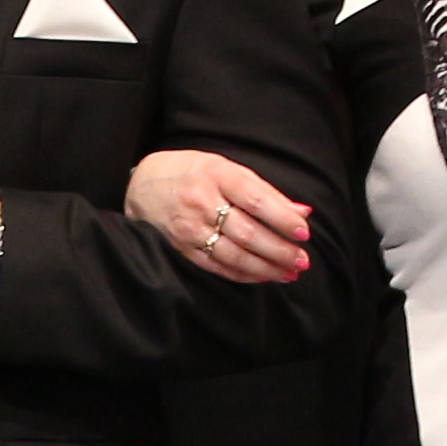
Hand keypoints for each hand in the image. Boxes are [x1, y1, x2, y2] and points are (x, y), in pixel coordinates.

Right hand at [124, 147, 311, 284]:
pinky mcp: (182, 249)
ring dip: (266, 268)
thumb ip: (264, 191)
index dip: (282, 219)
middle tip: (303, 261)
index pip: (256, 200)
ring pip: (234, 255)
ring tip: (289, 273)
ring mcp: (190, 229)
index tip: (304, 233)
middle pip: (247, 233)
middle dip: (279, 250)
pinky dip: (244, 275)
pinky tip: (263, 277)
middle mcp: (202, 202)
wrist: (143, 185)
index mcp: (217, 175)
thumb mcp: (227, 168)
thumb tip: (302, 212)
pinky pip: (217, 267)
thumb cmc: (193, 172)